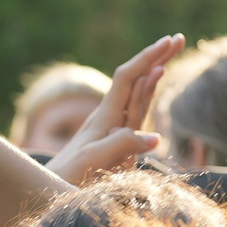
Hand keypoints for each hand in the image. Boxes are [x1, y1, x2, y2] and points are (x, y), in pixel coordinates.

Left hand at [46, 34, 180, 184]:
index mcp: (105, 115)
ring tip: (166, 53)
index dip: (149, 57)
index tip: (169, 41)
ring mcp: (112, 128)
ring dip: (152, 71)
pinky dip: (144, 94)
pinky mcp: (114, 141)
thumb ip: (121, 145)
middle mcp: (110, 116)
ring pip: (136, 93)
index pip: (129, 77)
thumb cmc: (67, 175)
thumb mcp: (93, 159)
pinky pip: (134, 112)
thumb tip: (156, 138)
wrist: (48, 189)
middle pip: (136, 79)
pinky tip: (147, 85)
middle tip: (178, 38)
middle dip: (157, 57)